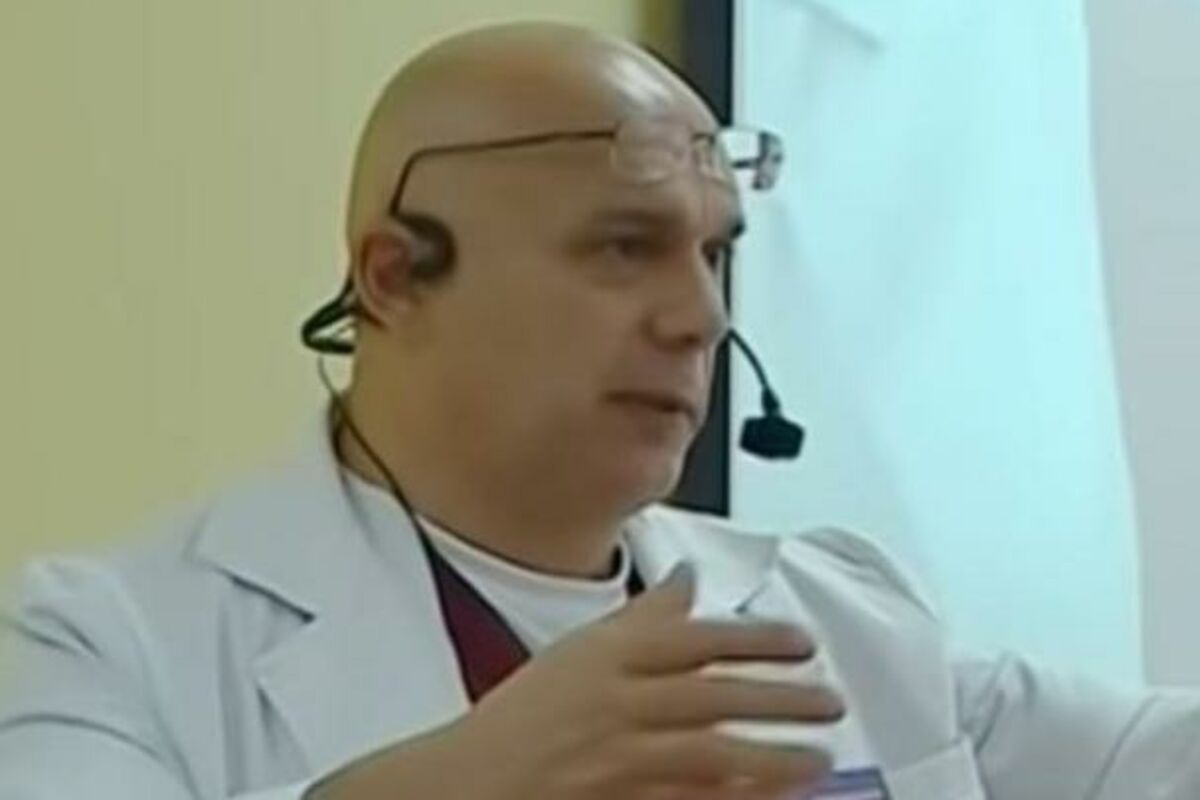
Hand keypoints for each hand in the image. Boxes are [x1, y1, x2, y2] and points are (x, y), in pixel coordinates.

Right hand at [310, 564, 843, 799]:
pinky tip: (766, 796)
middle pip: (710, 694)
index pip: (693, 639)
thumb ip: (642, 616)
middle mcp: (614, 703)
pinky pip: (685, 798)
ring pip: (705, 752)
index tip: (803, 642)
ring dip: (769, 755)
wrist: (468, 781)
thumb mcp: (579, 650)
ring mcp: (616, 758)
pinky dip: (728, 796)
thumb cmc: (525, 717)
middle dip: (778, 696)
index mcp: (605, 658)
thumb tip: (688, 578)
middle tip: (830, 699)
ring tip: (817, 755)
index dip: (755, 638)